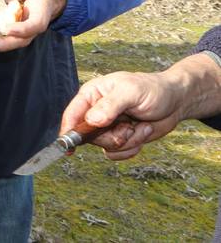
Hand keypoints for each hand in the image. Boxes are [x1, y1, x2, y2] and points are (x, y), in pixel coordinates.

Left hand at [0, 0, 69, 53]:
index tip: (7, 29)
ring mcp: (28, 24)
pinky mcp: (19, 23)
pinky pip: (8, 34)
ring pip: (14, 40)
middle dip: (1, 44)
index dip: (22, 29)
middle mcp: (36, 22)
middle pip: (21, 39)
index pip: (36, 25)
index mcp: (44, 9)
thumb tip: (1, 0)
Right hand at [61, 52, 220, 159]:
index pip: (72, 114)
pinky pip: (116, 154)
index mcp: (92, 95)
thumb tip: (91, 120)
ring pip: (105, 147)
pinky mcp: (120, 139)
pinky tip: (142, 133)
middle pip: (89, 136)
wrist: (175, 102)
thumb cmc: (153, 90)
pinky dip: (132, 148)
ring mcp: (108, 127)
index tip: (67, 147)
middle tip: (128, 127)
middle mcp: (96, 112)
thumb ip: (110, 105)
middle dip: (112, 136)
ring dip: (127, 141)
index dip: (68, 131)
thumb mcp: (131, 92)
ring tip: (140, 126)